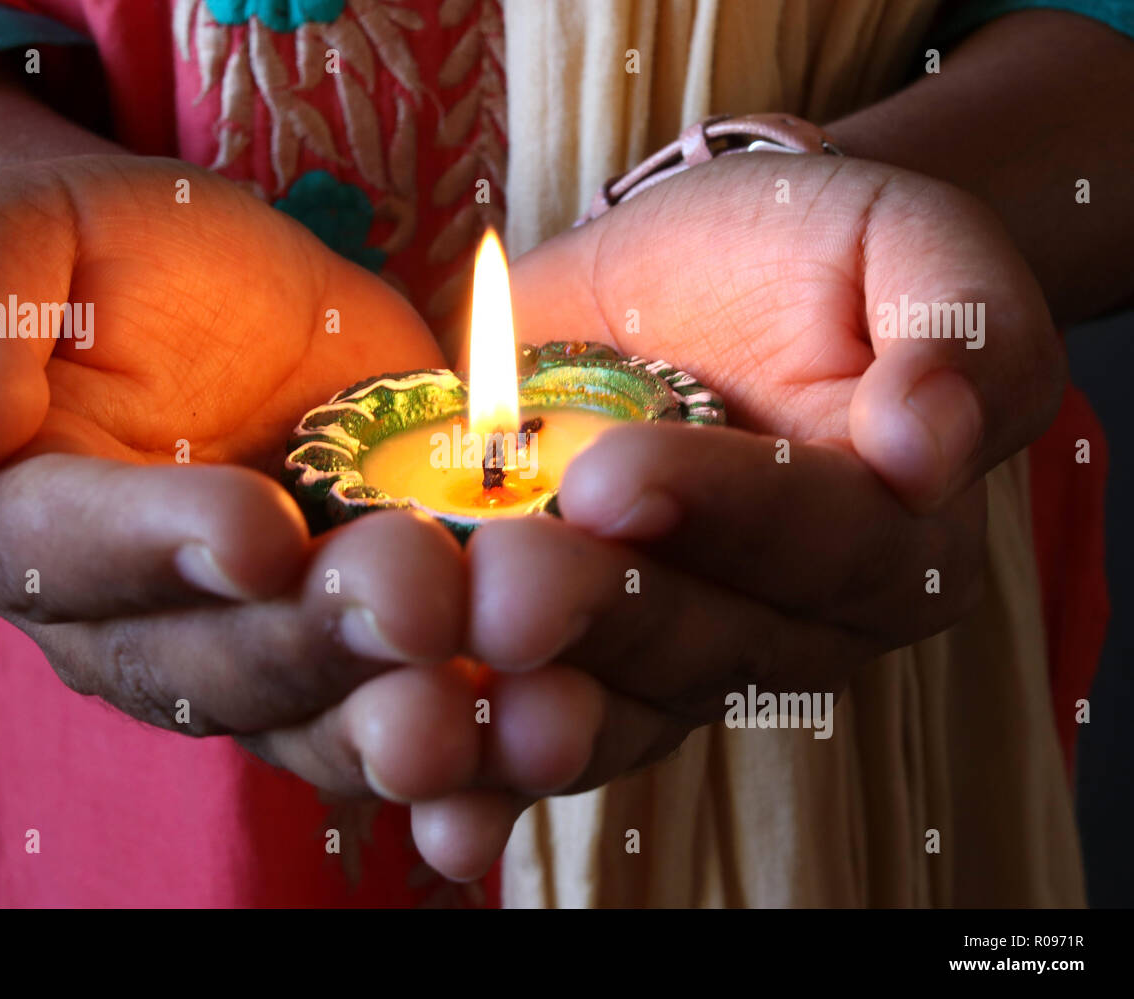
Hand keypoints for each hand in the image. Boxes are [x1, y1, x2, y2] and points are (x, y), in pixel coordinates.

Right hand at [0, 154, 483, 803]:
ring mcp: (241, 651)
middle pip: (201, 663)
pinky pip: (386, 717)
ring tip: (478, 708)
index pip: (65, 554)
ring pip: (301, 719)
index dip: (157, 548)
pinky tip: (524, 747)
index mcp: (18, 523)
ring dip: (390, 724)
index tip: (257, 531)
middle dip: (310, 641)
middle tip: (417, 599)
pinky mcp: (344, 655)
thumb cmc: (113, 259)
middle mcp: (123, 619)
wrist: (220, 299)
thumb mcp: (27, 237)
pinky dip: (457, 750)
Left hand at [409, 154, 1063, 877]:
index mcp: (892, 536)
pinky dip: (483, 765)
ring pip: (617, 706)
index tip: (612, 475)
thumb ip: (958, 334)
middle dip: (599, 614)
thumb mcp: (906, 245)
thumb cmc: (808, 251)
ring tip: (442, 695)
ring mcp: (677, 652)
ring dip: (529, 713)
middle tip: (500, 583)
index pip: (822, 539)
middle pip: (705, 641)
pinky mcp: (580, 653)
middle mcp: (790, 622)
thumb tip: (931, 451)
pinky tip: (423, 788)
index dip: (722, 513)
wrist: (692, 268)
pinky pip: (541, 722)